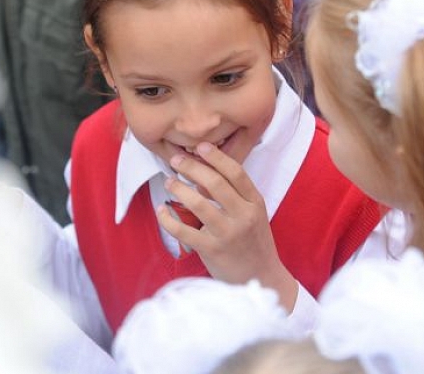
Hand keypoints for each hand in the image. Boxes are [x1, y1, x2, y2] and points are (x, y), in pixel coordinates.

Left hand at [157, 142, 297, 310]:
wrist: (262, 278)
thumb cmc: (254, 243)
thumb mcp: (253, 215)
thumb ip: (234, 195)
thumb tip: (202, 175)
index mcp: (255, 203)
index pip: (236, 173)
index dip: (217, 157)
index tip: (200, 146)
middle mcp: (243, 216)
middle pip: (215, 184)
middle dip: (192, 167)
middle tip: (176, 160)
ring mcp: (227, 234)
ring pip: (198, 204)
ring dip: (179, 189)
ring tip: (169, 182)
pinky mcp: (212, 251)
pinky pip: (184, 231)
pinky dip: (168, 219)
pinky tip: (161, 211)